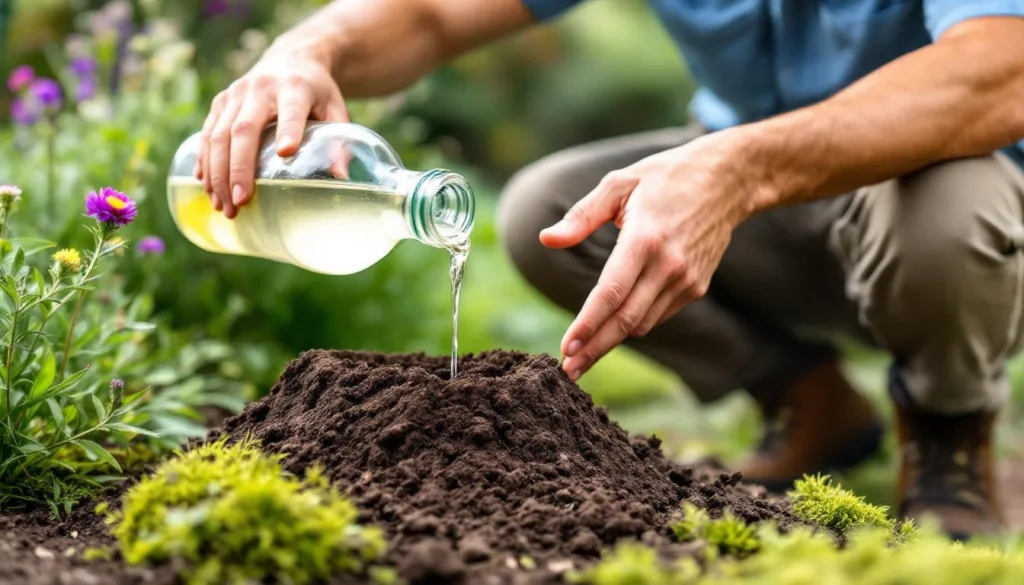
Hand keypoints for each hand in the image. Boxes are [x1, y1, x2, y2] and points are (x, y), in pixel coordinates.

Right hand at [195, 41, 347, 217]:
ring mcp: (235, 94)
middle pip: (243, 129)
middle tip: (241, 202)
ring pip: (217, 135)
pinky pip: (206, 134)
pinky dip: (205, 163)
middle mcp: (261, 88)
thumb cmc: (317, 92)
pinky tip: (208, 188)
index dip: (288, 130)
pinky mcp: (220, 102)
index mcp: (295, 88)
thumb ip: (339, 140)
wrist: (292, 59)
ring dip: (218, 174)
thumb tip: (340, 177)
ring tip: (224, 206)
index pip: (291, 110)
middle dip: (239, 169)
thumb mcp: (335, 109)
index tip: (286, 154)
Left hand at [541, 132, 757, 381]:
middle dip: (594, 349)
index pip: (611, 293)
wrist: (727, 180)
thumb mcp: (619, 183)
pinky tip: (614, 325)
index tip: (566, 348)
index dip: (587, 325)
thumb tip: (546, 239)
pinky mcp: (696, 287)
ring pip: (642, 323)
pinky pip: (657, 314)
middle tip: (568, 372)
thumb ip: (581, 216)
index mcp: (645, 239)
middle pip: (625, 320)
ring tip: (583, 353)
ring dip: (613, 340)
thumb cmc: (664, 177)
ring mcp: (686, 280)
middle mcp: (669, 265)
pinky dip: (634, 322)